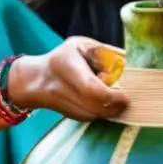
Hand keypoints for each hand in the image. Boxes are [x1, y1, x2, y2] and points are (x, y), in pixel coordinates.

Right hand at [8, 37, 128, 120]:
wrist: (36, 80)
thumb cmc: (63, 58)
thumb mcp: (81, 46)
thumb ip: (104, 52)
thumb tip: (126, 61)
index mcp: (67, 68)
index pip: (91, 89)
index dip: (111, 96)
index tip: (125, 95)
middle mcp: (64, 91)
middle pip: (97, 107)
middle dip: (116, 105)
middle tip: (125, 98)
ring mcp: (68, 107)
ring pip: (97, 115)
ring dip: (112, 109)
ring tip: (115, 96)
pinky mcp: (74, 117)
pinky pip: (95, 117)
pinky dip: (105, 112)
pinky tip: (106, 102)